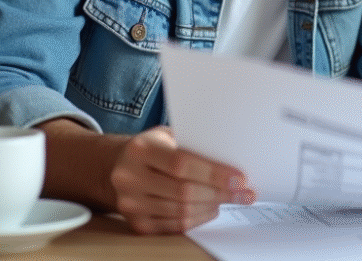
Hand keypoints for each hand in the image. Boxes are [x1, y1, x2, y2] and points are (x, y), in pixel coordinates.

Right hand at [109, 125, 255, 233]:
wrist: (117, 166)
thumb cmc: (153, 148)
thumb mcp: (166, 135)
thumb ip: (193, 144)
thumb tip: (233, 158)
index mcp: (140, 149)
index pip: (182, 164)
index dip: (214, 173)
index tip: (240, 178)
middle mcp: (129, 177)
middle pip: (184, 191)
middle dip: (220, 193)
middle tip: (244, 192)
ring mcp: (130, 203)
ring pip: (181, 211)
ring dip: (212, 206)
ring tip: (229, 198)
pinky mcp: (135, 222)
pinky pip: (174, 226)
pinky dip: (198, 218)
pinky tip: (211, 208)